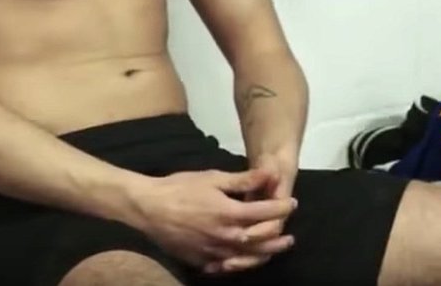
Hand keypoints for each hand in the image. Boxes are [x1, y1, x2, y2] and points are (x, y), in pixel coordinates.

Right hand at [131, 168, 296, 272]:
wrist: (148, 208)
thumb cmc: (180, 187)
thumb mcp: (213, 177)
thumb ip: (242, 179)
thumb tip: (269, 173)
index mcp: (230, 213)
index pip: (265, 213)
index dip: (281, 207)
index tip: (291, 203)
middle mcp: (226, 237)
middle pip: (261, 241)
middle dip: (278, 236)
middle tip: (289, 234)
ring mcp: (214, 253)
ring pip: (247, 258)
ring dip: (265, 254)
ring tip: (276, 249)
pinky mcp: (202, 262)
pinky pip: (227, 267)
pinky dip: (241, 264)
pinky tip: (246, 260)